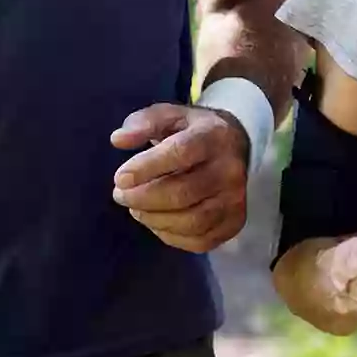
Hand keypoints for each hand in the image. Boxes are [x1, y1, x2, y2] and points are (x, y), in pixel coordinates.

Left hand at [111, 104, 249, 252]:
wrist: (238, 146)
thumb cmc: (194, 131)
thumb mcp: (170, 116)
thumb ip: (143, 123)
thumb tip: (118, 140)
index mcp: (214, 136)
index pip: (180, 153)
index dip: (147, 168)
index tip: (120, 178)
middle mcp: (230, 169)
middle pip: (182, 193)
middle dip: (142, 197)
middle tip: (120, 195)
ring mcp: (235, 200)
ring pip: (190, 221)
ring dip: (153, 218)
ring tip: (135, 208)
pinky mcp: (234, 223)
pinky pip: (198, 240)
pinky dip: (169, 235)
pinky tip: (156, 220)